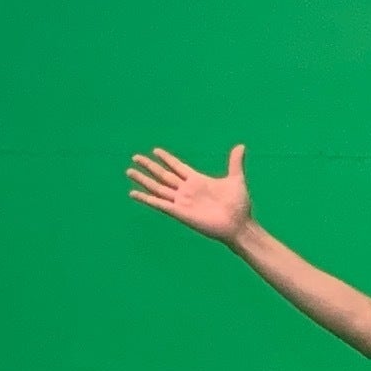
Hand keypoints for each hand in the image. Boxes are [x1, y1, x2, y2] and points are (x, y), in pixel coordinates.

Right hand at [127, 142, 254, 241]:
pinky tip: (134, 193)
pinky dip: (146, 199)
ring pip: (158, 187)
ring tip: (129, 172)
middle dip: (149, 166)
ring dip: (144, 180)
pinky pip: (159, 204)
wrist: (238, 224)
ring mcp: (182, 201)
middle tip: (135, 157)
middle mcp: (186, 190)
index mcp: (197, 180)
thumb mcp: (236, 179)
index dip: (166, 159)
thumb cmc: (239, 205)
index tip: (155, 150)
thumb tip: (241, 146)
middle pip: (163, 175)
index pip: (177, 167)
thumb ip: (234, 162)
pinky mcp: (179, 212)